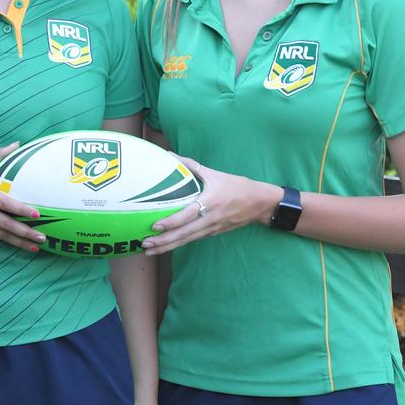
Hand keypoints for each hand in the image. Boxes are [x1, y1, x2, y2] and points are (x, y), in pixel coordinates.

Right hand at [0, 143, 46, 251]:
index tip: (37, 214)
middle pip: (7, 224)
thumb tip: (17, 143)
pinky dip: (6, 240)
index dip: (21, 209)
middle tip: (43, 238)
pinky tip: (20, 244)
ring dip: (20, 242)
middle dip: (26, 233)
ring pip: (2, 235)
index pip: (6, 204)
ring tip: (36, 247)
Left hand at [141, 156, 278, 254]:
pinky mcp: (212, 233)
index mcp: (210, 202)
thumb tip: (169, 154)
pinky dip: (178, 244)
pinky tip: (165, 247)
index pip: (188, 215)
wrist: (259, 203)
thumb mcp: (214, 173)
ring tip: (149, 251)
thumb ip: (190, 165)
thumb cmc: (236, 186)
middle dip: (164, 241)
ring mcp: (211, 229)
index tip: (155, 226)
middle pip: (184, 234)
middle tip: (145, 244)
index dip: (171, 222)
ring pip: (186, 240)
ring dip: (167, 247)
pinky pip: (192, 240)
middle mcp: (209, 219)